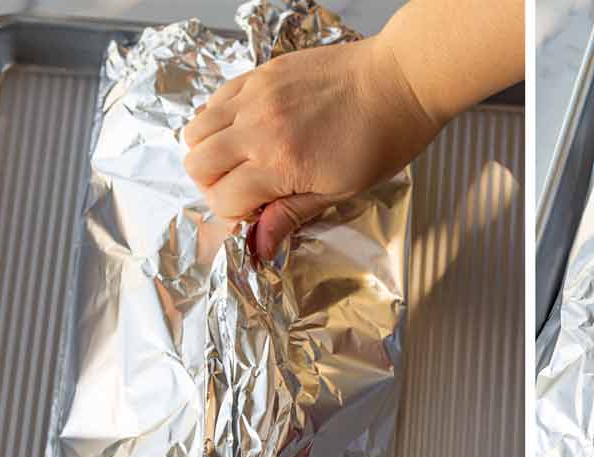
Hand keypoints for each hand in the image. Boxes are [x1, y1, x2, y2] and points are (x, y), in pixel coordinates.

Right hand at [182, 34, 438, 257]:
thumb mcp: (340, 191)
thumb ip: (292, 214)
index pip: (222, 199)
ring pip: (196, 130)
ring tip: (242, 160)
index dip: (235, 215)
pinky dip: (219, 120)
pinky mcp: (260, 73)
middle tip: (246, 190)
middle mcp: (257, 128)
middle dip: (215, 187)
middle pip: (197, 165)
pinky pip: (215, 99)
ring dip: (211, 153)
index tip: (258, 214)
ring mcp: (255, 95)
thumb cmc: (381, 140)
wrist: (398, 83)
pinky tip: (248, 130)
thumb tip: (259, 246)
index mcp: (278, 164)